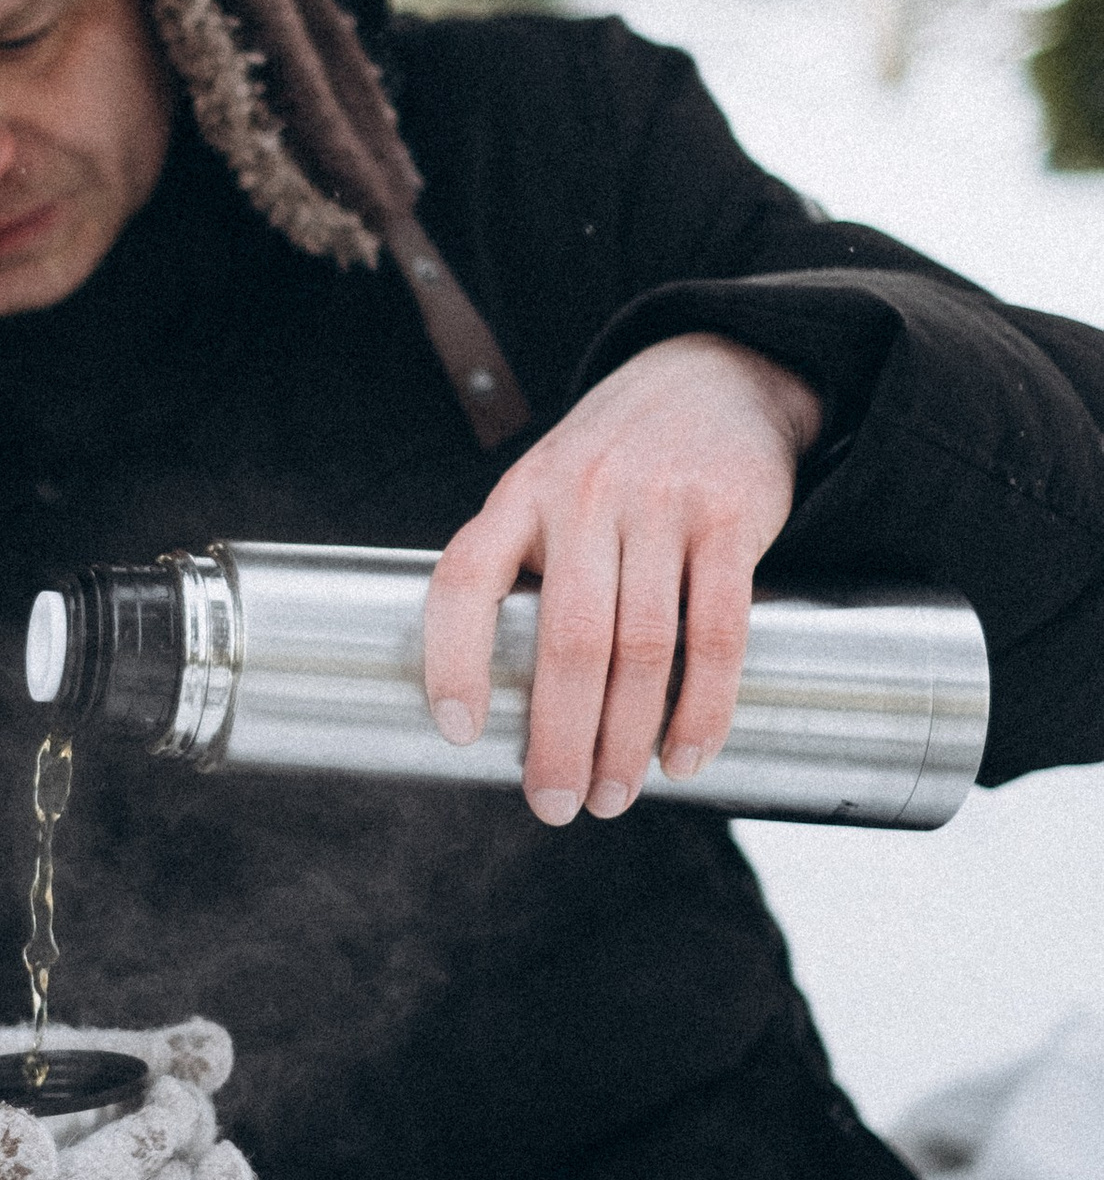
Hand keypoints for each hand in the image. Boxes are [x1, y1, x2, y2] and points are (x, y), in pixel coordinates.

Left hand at [422, 332, 822, 823]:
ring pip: (642, 648)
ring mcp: (661, 504)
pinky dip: (703, 709)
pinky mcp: (732, 518)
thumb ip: (521, 564)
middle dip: (558, 739)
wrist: (717, 374)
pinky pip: (718, 633)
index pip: (463, 578)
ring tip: (614, 797)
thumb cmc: (614, 459)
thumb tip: (494, 696)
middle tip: (554, 805)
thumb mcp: (547, 485)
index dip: (448, 658)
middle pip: (567, 641)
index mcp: (520, 493)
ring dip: (627, 740)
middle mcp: (583, 494)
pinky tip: (686, 756)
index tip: (455, 733)